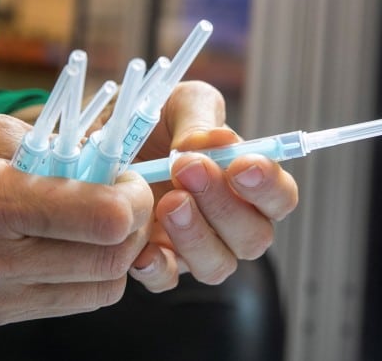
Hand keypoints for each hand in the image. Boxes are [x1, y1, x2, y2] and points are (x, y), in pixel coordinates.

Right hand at [0, 114, 152, 324]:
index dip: (133, 198)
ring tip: (95, 221)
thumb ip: (56, 151)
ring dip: (113, 254)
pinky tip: (68, 244)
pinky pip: (68, 302)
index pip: (102, 219)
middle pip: (110, 260)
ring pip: (99, 290)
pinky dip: (86, 274)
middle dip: (135, 227)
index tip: (127, 179)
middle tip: (123, 198)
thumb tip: (109, 166)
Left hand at [128, 81, 298, 291]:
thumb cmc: (153, 120)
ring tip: (167, 201)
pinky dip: (158, 269)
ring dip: (196, 236)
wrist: (102, 139)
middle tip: (188, 169)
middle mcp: (228, 222)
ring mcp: (194, 246)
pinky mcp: (158, 261)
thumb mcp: (176, 101)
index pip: (280, 197)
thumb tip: (212, 142)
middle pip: (254, 237)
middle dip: (224, 205)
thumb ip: (199, 115)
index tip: (240, 164)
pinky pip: (167, 281)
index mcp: (245, 183)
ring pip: (218, 265)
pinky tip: (143, 248)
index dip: (269, 187)